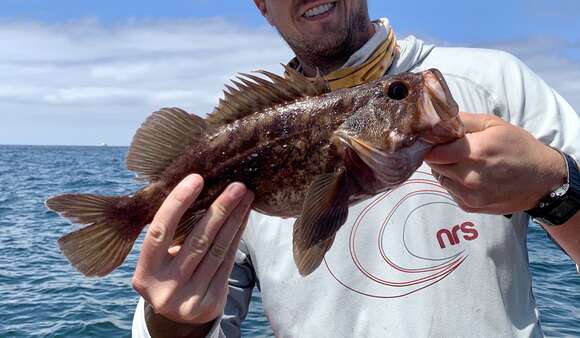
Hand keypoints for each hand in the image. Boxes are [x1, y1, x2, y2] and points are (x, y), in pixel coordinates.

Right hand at [132, 174, 253, 326]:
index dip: (177, 203)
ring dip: (234, 220)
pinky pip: (227, 262)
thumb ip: (168, 234)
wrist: (178, 316)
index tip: (196, 179)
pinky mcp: (211, 302)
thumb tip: (193, 187)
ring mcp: (189, 298)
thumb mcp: (158, 261)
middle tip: (236, 185)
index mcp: (145, 273)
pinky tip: (243, 219)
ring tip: (245, 197)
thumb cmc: (168, 274)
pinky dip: (236, 237)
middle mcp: (165, 288)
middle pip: (197, 241)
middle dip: (220, 209)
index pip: (160, 231)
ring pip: (217, 250)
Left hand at [426, 112, 566, 214]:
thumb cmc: (519, 147)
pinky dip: (455, 183)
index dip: (432, 144)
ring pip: (441, 179)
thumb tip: (438, 120)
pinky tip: (471, 176)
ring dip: (446, 170)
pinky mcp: (470, 206)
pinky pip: (450, 192)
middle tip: (451, 150)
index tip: (436, 140)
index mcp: (474, 152)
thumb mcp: (494, 125)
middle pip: (435, 165)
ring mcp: (469, 195)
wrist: (543, 180)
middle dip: (439, 156)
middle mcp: (469, 177)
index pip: (433, 152)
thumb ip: (464, 121)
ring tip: (464, 163)